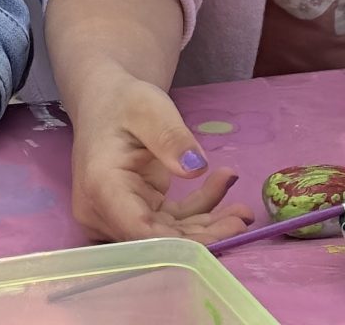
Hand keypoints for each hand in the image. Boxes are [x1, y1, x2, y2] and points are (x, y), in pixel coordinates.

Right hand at [63, 65, 249, 243]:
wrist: (107, 102)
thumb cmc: (122, 102)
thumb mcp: (149, 109)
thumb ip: (170, 138)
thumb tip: (196, 168)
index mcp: (102, 187)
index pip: (139, 230)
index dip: (181, 242)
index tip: (222, 232)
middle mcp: (104, 211)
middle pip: (157, 239)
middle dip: (203, 235)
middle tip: (241, 219)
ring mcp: (121, 216)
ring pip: (169, 235)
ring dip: (208, 224)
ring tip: (242, 209)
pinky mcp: (139, 213)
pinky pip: (173, 221)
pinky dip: (200, 208)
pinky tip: (223, 183)